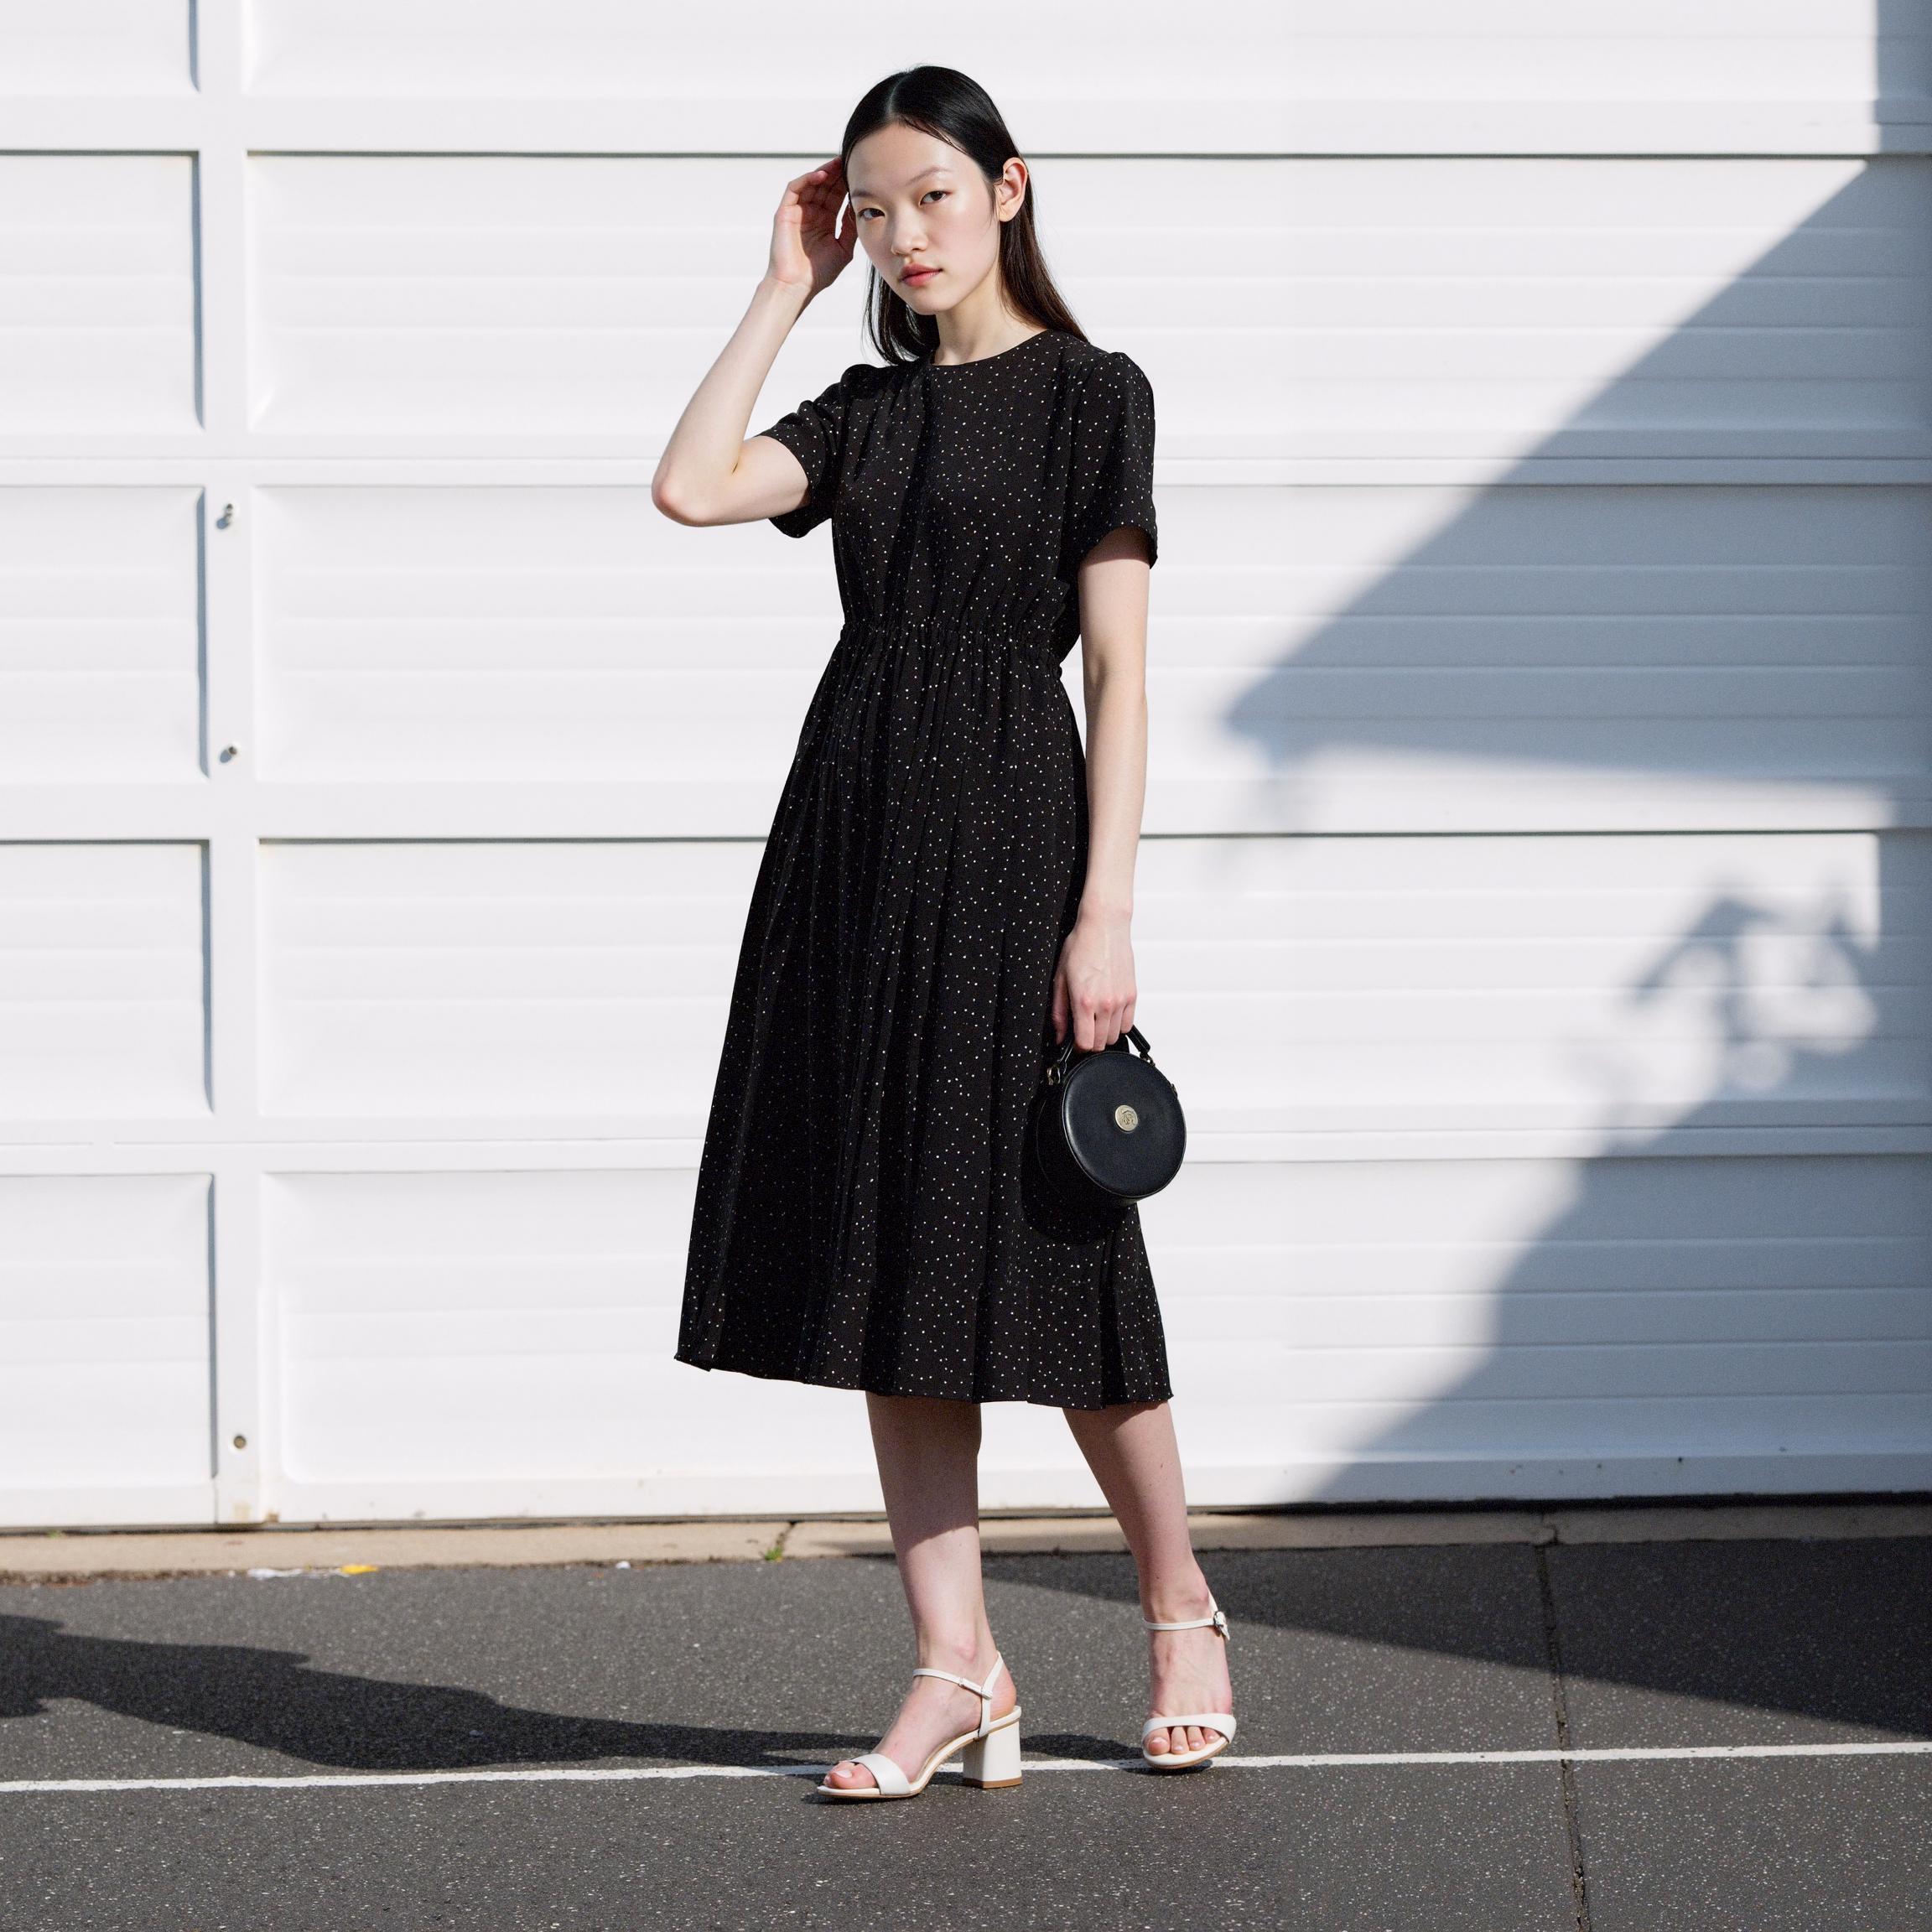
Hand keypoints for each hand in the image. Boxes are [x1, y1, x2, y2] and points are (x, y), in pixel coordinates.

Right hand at [768, 157, 853, 300]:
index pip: (836, 196)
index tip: (861, 174)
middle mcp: (811, 214)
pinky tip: (821, 175)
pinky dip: (807, 179)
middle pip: (825, 186)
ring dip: (824, 172)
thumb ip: (850, 228)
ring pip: (811, 184)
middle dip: (837, 173)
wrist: (797, 286)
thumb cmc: (818, 273)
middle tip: (851, 161)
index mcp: (824, 221)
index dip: (846, 184)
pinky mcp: (785, 212)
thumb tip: (860, 208)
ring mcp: (797, 212)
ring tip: (838, 164)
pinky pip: (795, 188)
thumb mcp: (843, 248)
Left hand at [1050, 908, 1135, 1049]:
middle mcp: (1106, 1003)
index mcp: (1084, 1001)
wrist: (1105, 926)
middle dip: (1089, 1041)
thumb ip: (1059, 1011)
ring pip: (1115, 1036)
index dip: (1077, 1047)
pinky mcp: (1132, 995)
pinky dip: (1118, 1025)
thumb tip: (1060, 1034)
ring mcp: (1121, 1000)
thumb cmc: (1082, 945)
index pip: (1085, 1043)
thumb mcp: (1060, 978)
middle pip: (1101, 1043)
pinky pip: (1128, 1024)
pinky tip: (1108, 1014)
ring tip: (1094, 1019)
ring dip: (1103, 1034)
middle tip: (1082, 1029)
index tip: (1073, 1042)